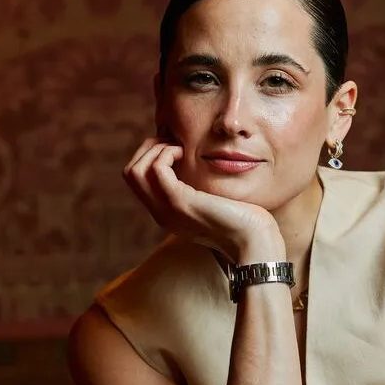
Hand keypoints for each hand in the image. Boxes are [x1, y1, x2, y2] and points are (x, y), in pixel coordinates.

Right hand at [122, 137, 283, 262]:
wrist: (253, 241)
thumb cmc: (242, 221)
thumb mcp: (213, 203)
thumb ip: (200, 191)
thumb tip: (197, 167)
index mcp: (168, 213)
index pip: (138, 180)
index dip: (151, 156)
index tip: (174, 147)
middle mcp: (162, 213)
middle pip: (130, 174)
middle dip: (148, 149)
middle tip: (174, 143)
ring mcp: (167, 209)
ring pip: (134, 171)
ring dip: (155, 150)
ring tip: (178, 148)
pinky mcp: (180, 202)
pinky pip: (156, 170)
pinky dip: (166, 154)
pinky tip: (185, 153)